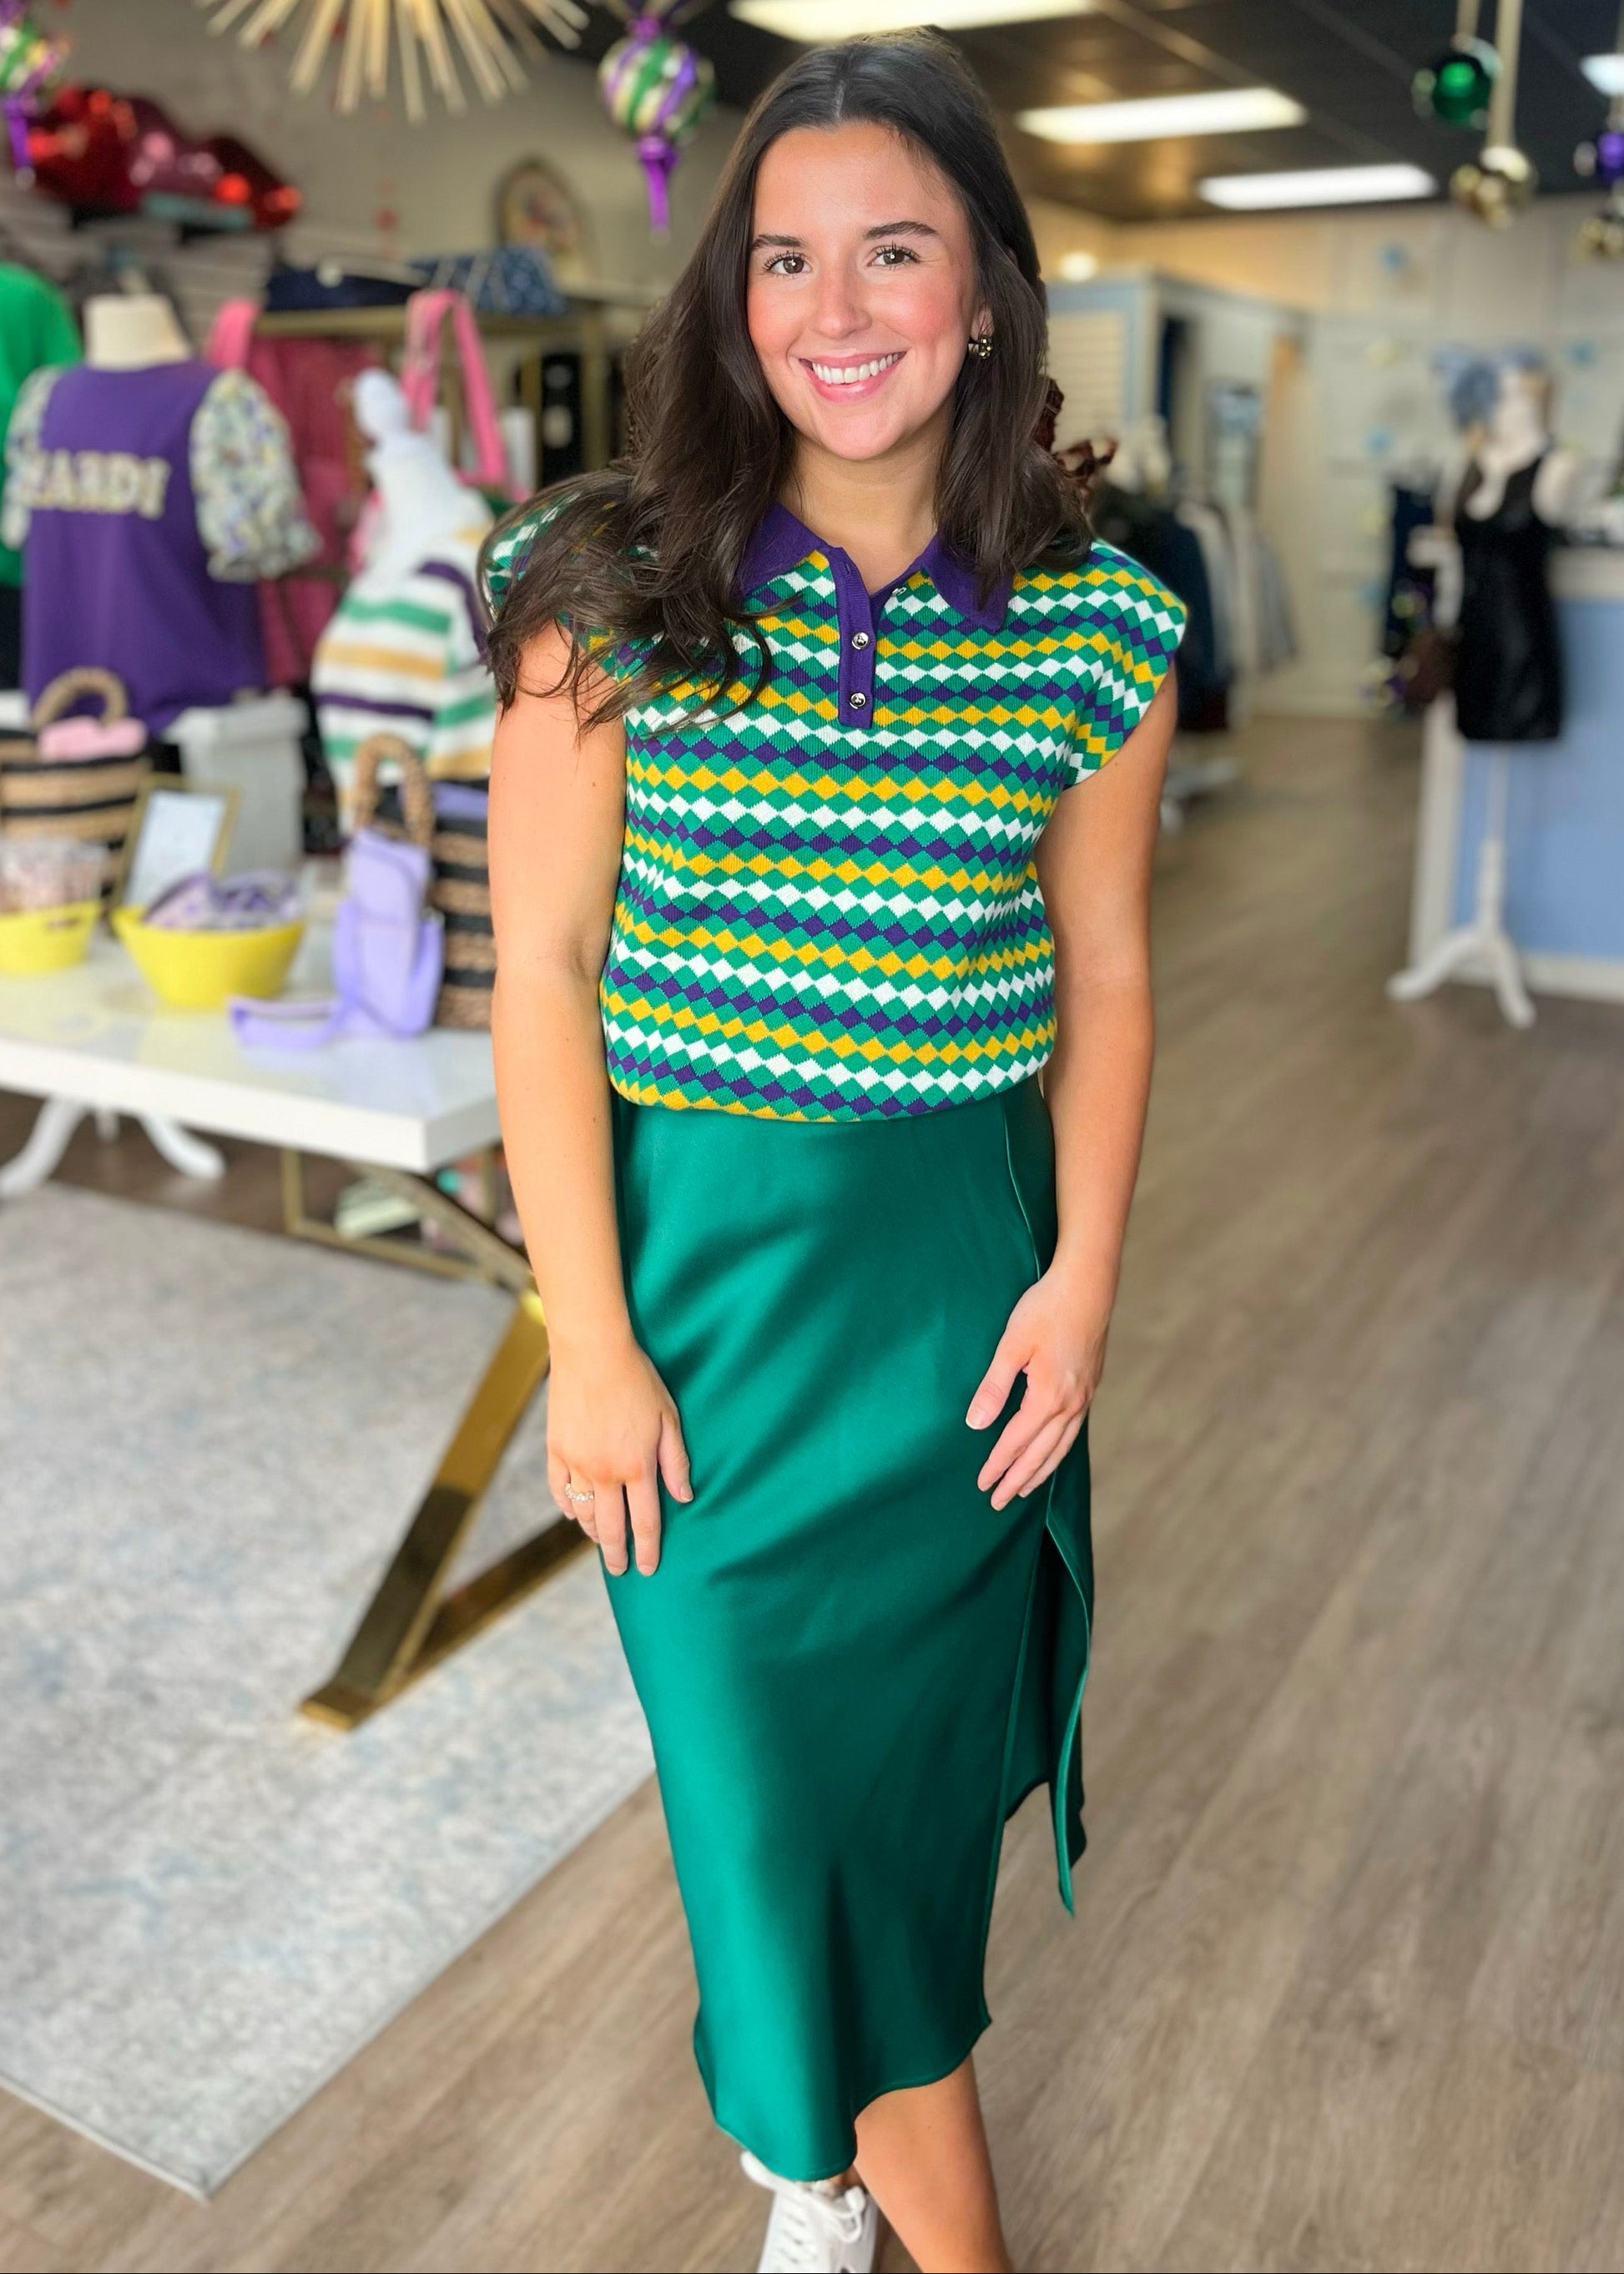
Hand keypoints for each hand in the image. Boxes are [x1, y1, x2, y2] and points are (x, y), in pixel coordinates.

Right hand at [546, 1333, 692, 1575]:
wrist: (592, 1350)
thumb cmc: (637, 1379)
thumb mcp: (668, 1418)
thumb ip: (676, 1461)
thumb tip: (684, 1497)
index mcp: (637, 1466)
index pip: (645, 1522)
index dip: (648, 1549)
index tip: (648, 1569)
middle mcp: (605, 1472)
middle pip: (611, 1527)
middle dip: (616, 1553)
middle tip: (620, 1569)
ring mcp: (576, 1462)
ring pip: (583, 1512)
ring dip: (592, 1532)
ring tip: (600, 1542)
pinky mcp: (555, 1448)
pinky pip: (558, 1488)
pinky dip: (566, 1505)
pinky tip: (573, 1514)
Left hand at [966, 1261, 1111, 1510]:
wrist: (1088, 1285)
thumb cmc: (1046, 1309)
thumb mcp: (1011, 1345)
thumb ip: (993, 1387)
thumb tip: (976, 1424)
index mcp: (1049, 1397)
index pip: (1016, 1442)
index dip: (997, 1465)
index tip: (982, 1485)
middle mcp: (1071, 1404)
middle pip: (1040, 1454)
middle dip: (1017, 1479)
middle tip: (997, 1502)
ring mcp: (1084, 1397)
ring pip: (1060, 1447)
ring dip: (1040, 1471)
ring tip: (1024, 1489)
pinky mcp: (1089, 1386)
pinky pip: (1073, 1432)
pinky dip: (1059, 1451)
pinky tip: (1052, 1452)